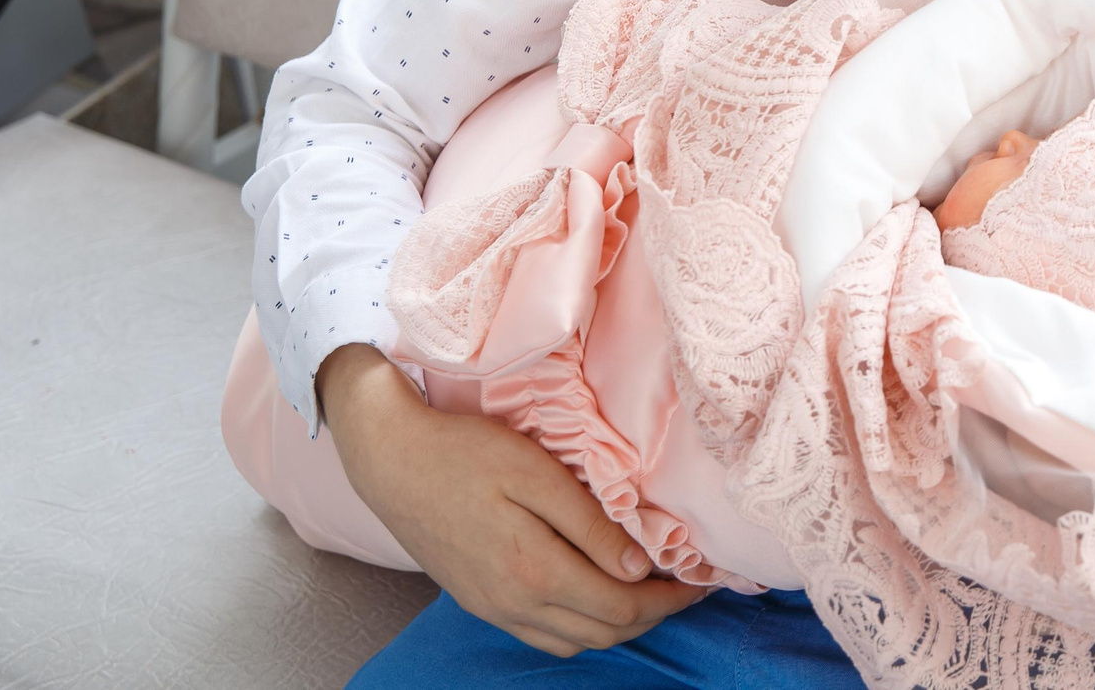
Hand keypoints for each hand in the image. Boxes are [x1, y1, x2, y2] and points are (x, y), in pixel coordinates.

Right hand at [317, 343, 704, 656]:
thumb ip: (589, 526)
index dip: (669, 600)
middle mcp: (513, 604)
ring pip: (573, 642)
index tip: (702, 581)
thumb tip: (637, 568)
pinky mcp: (479, 601)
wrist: (391, 459)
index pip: (621, 608)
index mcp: (533, 573)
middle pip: (602, 633)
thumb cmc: (466, 453)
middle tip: (688, 587)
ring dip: (618, 626)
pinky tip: (596, 597)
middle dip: (653, 616)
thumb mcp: (537, 474)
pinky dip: (580, 627)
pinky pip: (542, 635)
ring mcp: (492, 608)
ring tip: (651, 592)